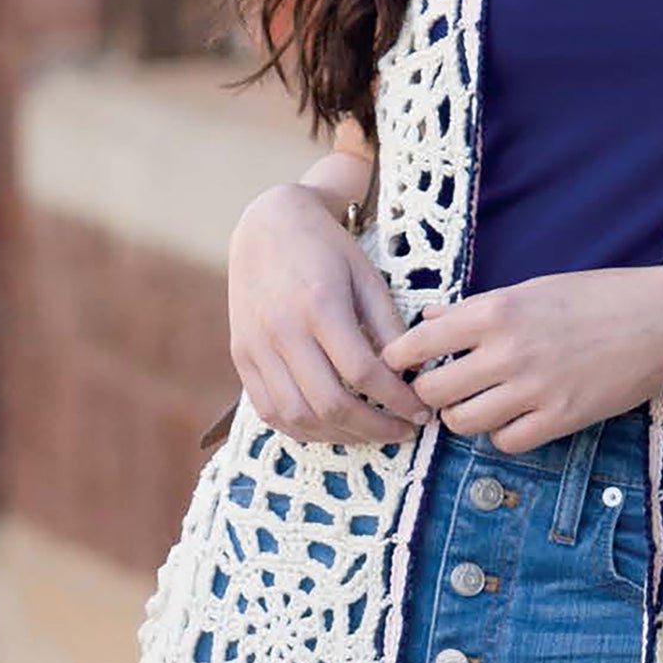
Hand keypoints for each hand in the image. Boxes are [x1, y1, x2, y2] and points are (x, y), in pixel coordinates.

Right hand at [228, 183, 423, 443]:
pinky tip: (331, 428)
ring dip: (340, 436)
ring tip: (370, 433)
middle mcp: (283, 330)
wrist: (267, 226)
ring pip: (299, 416)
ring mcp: (256, 347)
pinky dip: (303, 430)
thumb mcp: (367, 277)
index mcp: (320, 305)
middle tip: (402, 432)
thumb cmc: (326, 249)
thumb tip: (411, 377)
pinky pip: (270, 411)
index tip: (420, 413)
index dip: (397, 401)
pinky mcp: (241, 357)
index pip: (363, 373)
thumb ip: (388, 327)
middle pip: (330, 403)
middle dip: (374, 429)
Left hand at [376, 268, 662, 449]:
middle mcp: (508, 350)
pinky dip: (503, 434)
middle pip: (433, 391)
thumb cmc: (599, 297)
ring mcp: (534, 389)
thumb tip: (429, 320)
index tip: (401, 366)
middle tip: (441, 391)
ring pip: (464, 422)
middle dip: (429, 394)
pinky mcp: (561, 419)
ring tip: (479, 404)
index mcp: (496, 310)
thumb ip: (476, 308)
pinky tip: (515, 417)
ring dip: (464, 416)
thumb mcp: (533, 288)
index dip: (400, 360)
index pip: (418, 344)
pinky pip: (506, 442)